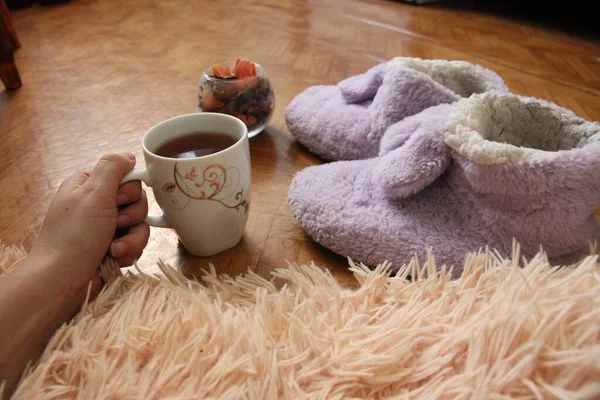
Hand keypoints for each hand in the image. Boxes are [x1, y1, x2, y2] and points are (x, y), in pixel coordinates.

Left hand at [32, 153, 149, 287]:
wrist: (62, 280)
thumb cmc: (75, 236)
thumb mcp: (93, 193)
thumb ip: (112, 168)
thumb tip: (128, 156)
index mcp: (88, 186)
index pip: (126, 177)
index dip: (129, 190)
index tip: (118, 200)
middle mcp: (97, 205)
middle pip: (137, 201)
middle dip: (132, 216)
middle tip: (116, 224)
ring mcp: (105, 228)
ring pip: (139, 225)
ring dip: (133, 238)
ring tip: (114, 250)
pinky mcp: (113, 248)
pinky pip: (136, 244)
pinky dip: (129, 251)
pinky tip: (115, 259)